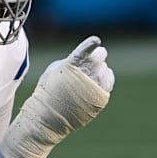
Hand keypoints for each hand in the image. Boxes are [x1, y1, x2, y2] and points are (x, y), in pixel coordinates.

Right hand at [0, 36, 113, 157]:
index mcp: (68, 69)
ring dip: (101, 67)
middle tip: (100, 53)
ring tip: (95, 69)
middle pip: (98, 60)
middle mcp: (82, 79)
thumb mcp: (53, 71)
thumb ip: (69, 61)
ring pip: (104, 70)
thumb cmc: (48, 91)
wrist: (48, 117)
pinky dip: (107, 77)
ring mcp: (92, 90)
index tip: (96, 40)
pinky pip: (108, 83)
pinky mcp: (99, 100)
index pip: (82, 54)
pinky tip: (102, 76)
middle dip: (99, 55)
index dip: (89, 46)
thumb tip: (87, 56)